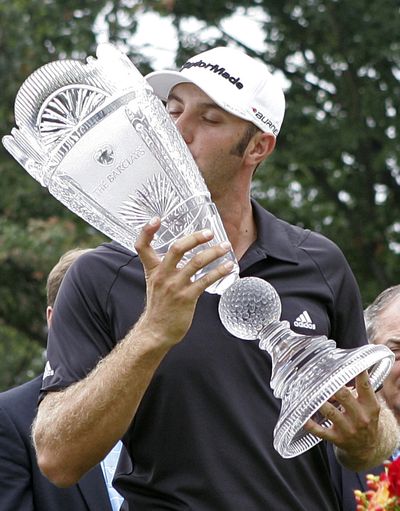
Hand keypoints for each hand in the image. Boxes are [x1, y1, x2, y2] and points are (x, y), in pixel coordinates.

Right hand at [134, 217, 233, 347]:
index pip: (142, 247)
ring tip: (225, 247)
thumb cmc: (159, 306)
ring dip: (213, 252)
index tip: (156, 219)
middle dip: (195, 238)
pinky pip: (206, 280)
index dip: (147, 231)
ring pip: (196, 262)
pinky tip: (228, 267)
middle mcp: (162, 275)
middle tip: (209, 232)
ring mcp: (175, 286)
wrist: (156, 331)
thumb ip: (164, 267)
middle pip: (176, 249)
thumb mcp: (155, 283)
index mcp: (152, 270)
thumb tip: (182, 252)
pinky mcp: (187, 297)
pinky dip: (219, 271)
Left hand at [304, 371, 380, 463]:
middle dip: (332, 386)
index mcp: (370, 406)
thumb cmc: (365, 420)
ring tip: (308, 391)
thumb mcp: (368, 406)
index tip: (348, 362)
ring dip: (319, 401)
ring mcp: (348, 429)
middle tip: (320, 375)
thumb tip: (337, 376)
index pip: (365, 386)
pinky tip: (302, 416)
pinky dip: (310, 424)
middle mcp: (360, 417)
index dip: (358, 373)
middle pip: (344, 396)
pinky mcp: (336, 438)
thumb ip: (356, 391)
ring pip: (330, 412)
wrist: (368, 449)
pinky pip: (320, 431)